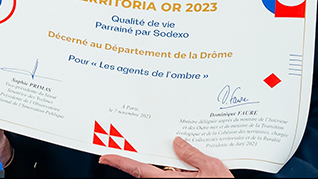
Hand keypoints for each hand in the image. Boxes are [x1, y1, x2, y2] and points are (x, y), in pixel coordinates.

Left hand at [99, 137, 232, 177]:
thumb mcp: (213, 169)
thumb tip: (178, 142)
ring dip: (155, 166)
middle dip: (137, 160)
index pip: (140, 170)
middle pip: (146, 173)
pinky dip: (168, 171)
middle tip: (124, 147)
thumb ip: (193, 154)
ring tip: (158, 150)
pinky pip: (169, 178)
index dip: (121, 162)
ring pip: (158, 177)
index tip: (105, 157)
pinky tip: (178, 163)